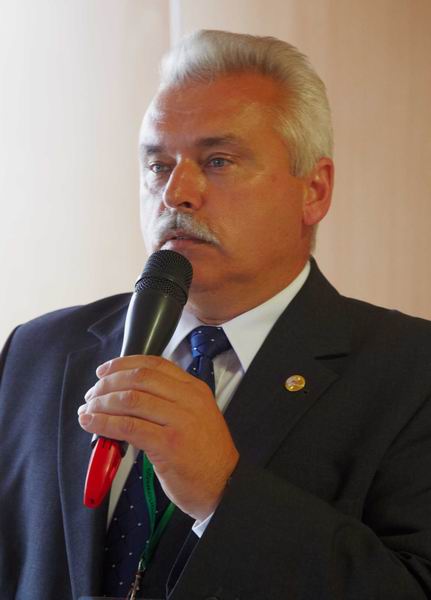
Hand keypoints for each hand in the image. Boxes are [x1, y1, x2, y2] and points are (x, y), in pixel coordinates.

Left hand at [78, 355, 238, 520]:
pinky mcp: (169, 445)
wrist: (224, 486)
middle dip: (108, 383)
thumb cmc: (206, 455)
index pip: (154, 364)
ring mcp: (180, 421)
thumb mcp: (196, 417)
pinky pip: (129, 427)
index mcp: (194, 390)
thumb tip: (127, 397)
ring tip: (88, 410)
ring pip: (131, 400)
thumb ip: (169, 402)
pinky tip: (92, 424)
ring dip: (102, 403)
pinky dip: (105, 423)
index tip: (105, 371)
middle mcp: (189, 400)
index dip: (124, 364)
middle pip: (139, 378)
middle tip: (92, 394)